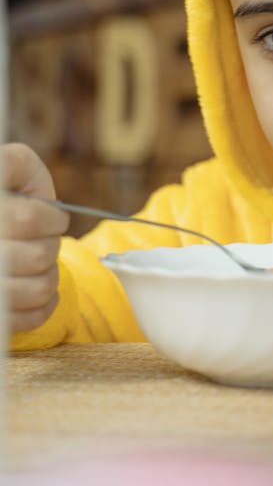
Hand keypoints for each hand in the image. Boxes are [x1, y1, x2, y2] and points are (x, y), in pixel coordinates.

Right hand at [1, 143, 68, 333]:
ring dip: (49, 275)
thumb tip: (24, 184)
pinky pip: (24, 320)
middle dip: (50, 246)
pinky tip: (39, 288)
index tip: (54, 217)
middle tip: (43, 240)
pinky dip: (42, 306)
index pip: (26, 219)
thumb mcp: (7, 167)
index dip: (50, 218)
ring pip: (35, 289)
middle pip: (35, 256)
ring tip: (40, 263)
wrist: (2, 227)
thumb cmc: (2, 195)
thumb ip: (15, 165)